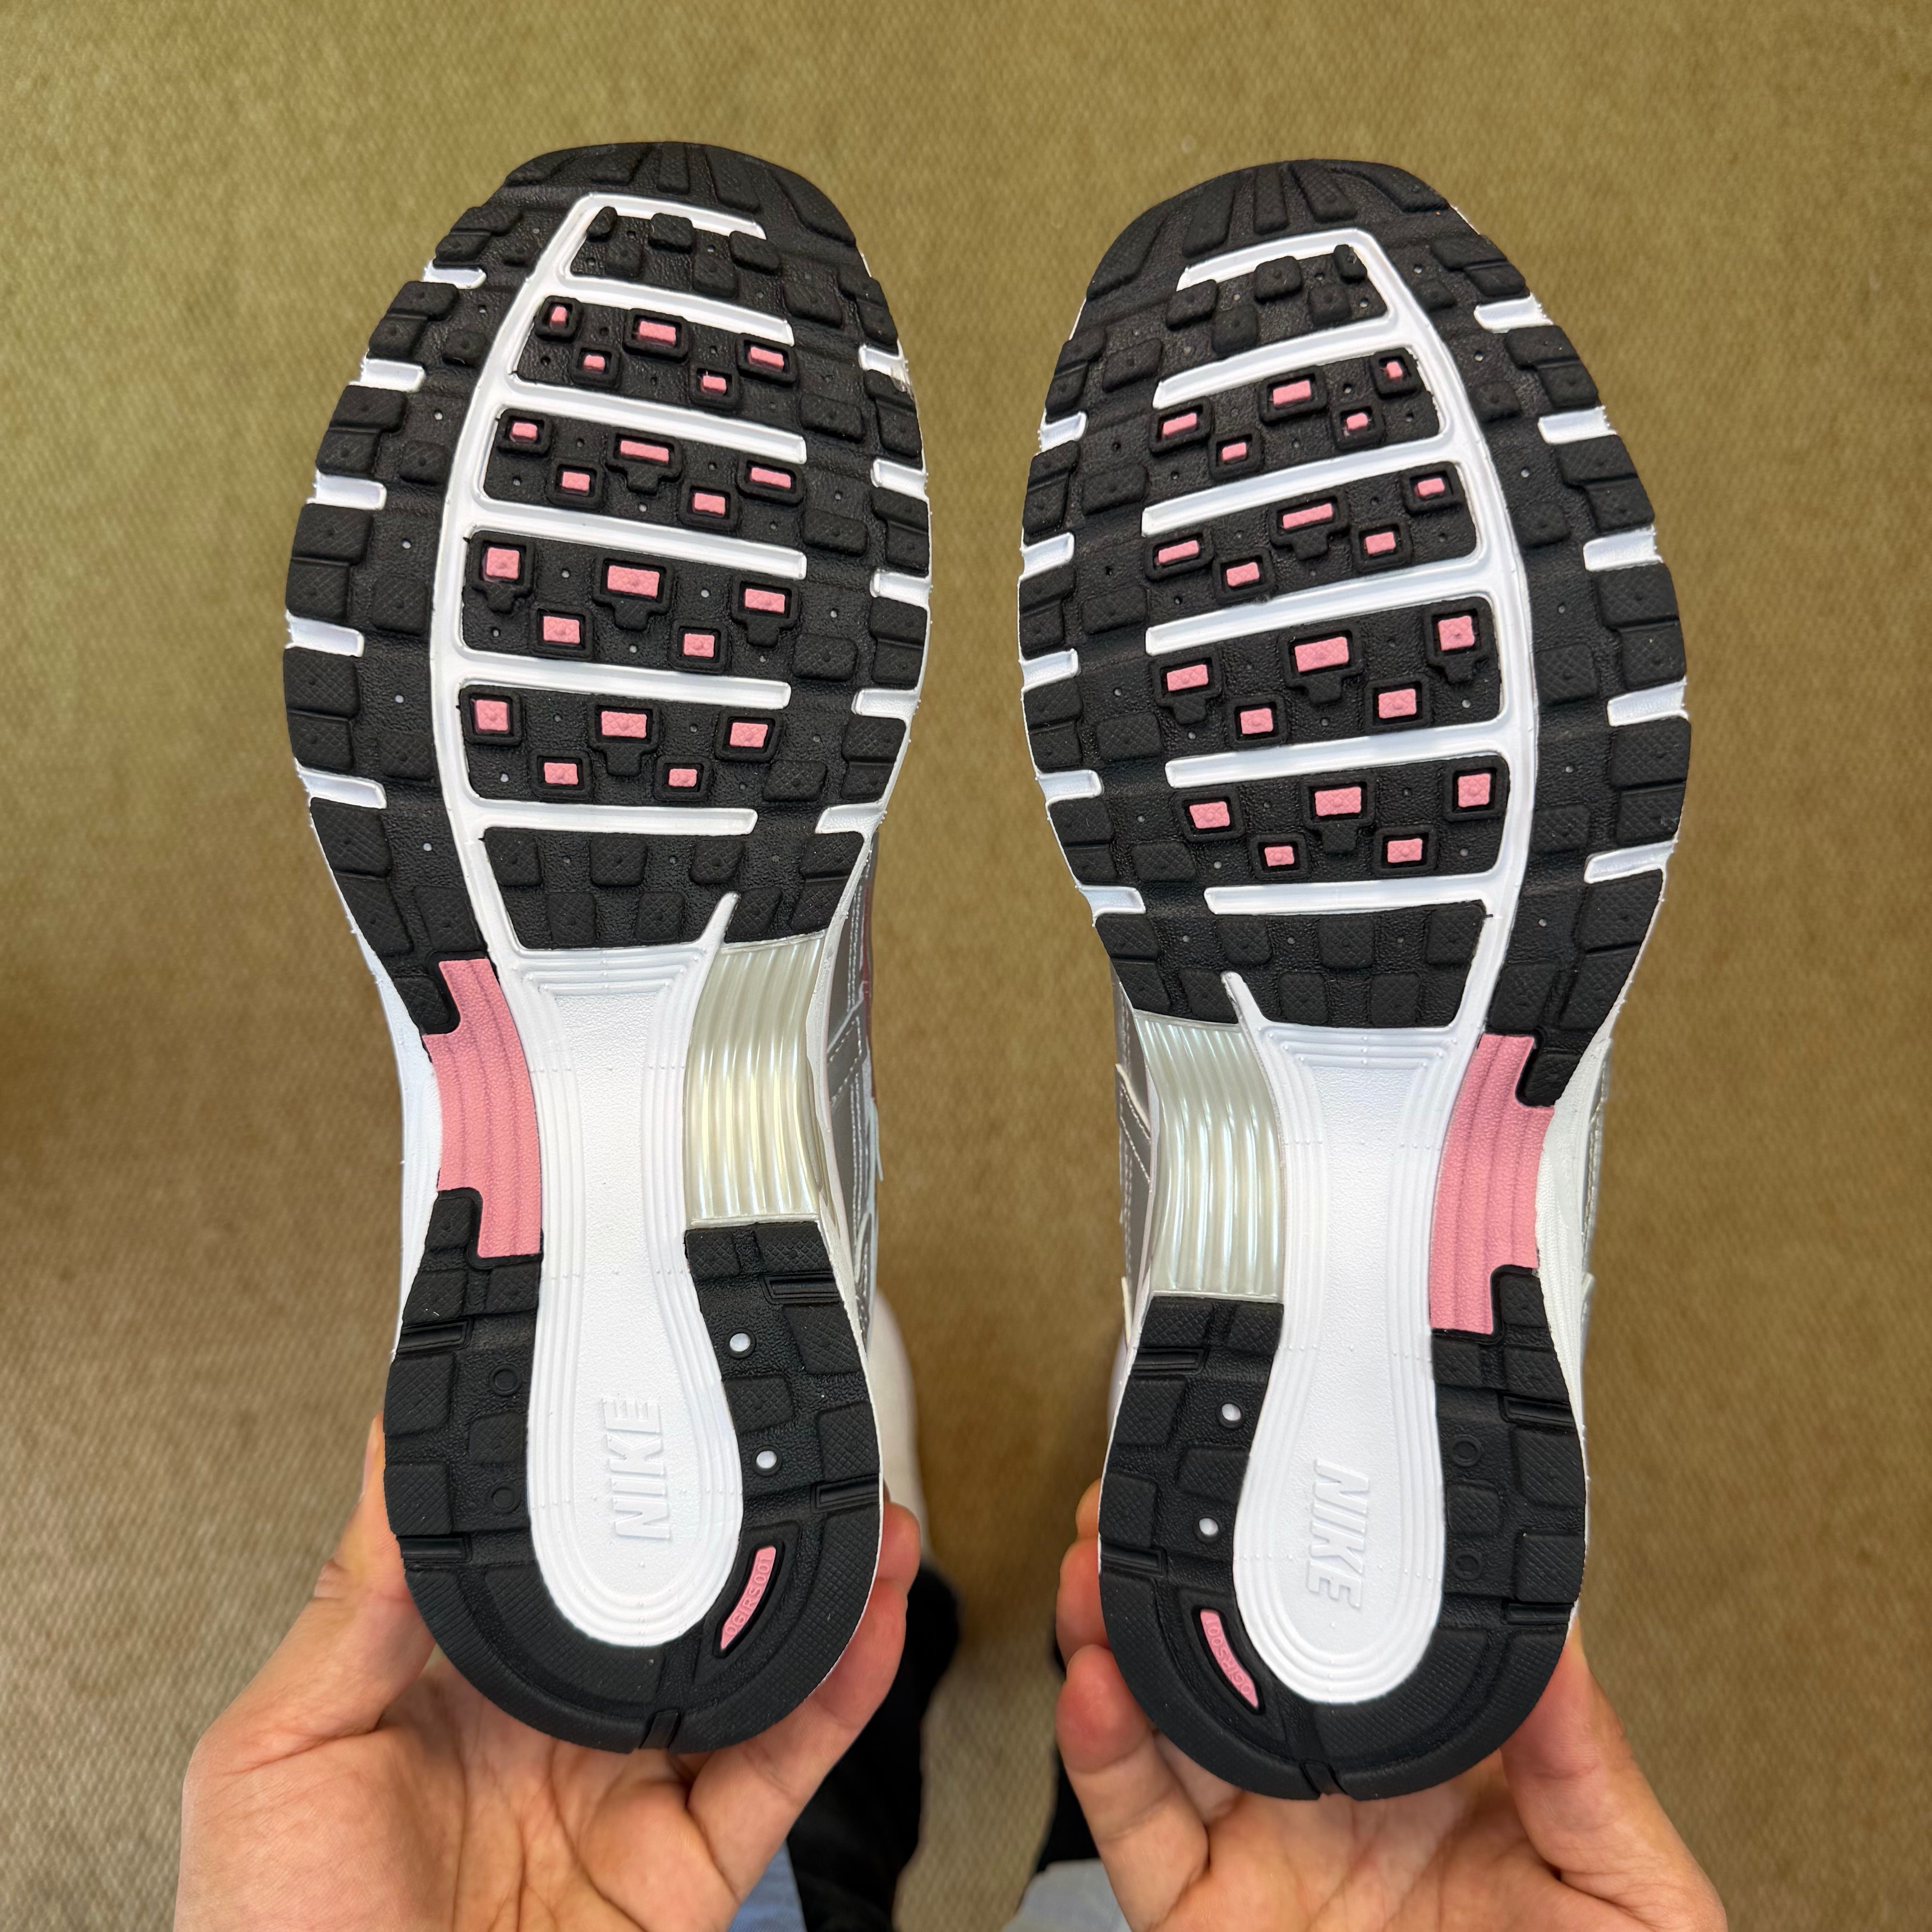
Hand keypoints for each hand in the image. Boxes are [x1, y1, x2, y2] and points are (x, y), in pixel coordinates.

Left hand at [178, 1418, 919, 1930]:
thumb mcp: (277, 1751)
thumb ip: (354, 1604)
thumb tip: (391, 1457)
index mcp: (461, 1691)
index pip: (562, 1563)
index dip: (621, 1493)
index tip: (659, 1421)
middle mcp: (557, 1736)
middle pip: (675, 1608)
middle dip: (745, 1530)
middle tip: (792, 1452)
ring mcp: (629, 1800)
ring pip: (748, 1675)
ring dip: (818, 1592)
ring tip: (863, 1517)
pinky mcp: (687, 1871)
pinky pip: (779, 1769)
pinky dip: (838, 1696)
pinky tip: (868, 1622)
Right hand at [1055, 1481, 1724, 1930]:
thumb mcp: (1631, 1896)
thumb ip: (1593, 1770)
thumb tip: (1562, 1637)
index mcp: (1431, 1767)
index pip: (1350, 1637)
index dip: (1299, 1561)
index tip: (1277, 1496)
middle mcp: (1331, 1794)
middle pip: (1231, 1658)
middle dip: (1178, 1571)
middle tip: (1153, 1496)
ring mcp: (1260, 1853)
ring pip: (1163, 1721)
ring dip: (1119, 1631)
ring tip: (1101, 1563)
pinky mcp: (1202, 1921)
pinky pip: (1138, 1831)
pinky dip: (1101, 1755)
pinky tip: (1098, 1684)